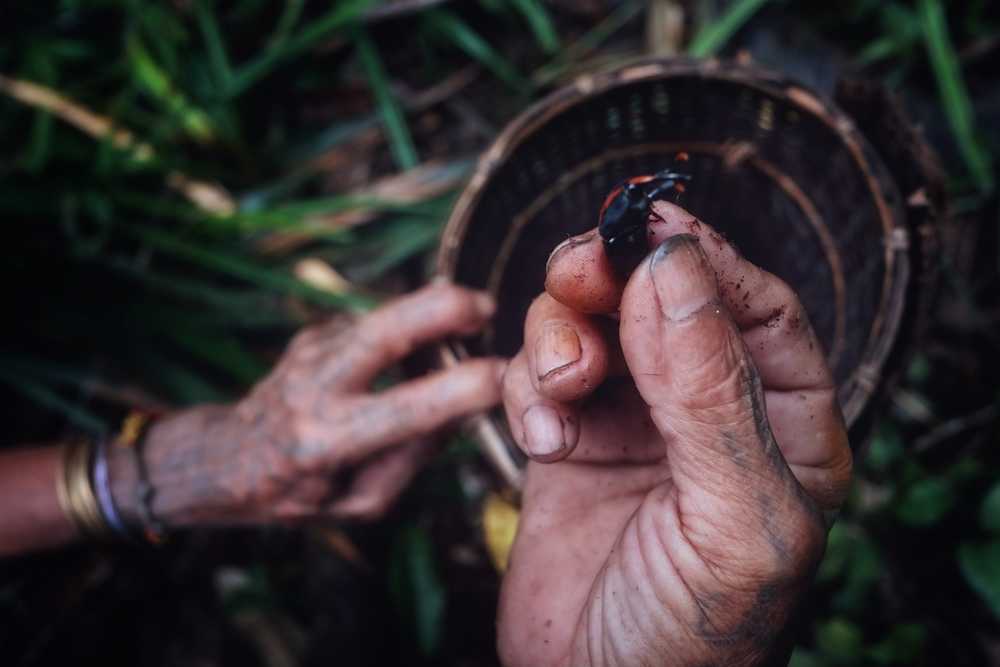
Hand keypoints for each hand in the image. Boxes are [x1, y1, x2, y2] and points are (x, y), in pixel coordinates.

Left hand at [110, 283, 504, 526]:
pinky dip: (403, 334)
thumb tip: (461, 408)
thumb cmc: (300, 492)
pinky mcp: (312, 333)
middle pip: (380, 332)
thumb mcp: (360, 502)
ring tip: (465, 321)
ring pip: (379, 317)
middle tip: (485, 307)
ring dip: (428, 311)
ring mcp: (308, 352)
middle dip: (439, 309)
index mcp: (327, 442)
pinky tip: (404, 356)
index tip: (506, 376)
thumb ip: (412, 457)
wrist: (226, 458)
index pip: (409, 410)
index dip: (466, 389)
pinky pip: (372, 327)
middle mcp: (314, 388)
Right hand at [497, 202, 852, 665]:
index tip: (649, 230)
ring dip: (562, 335)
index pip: (755, 307)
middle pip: (660, 298)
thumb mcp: (731, 520)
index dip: (704, 260)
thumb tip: (674, 269)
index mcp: (782, 425)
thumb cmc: (694, 638)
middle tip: (580, 272)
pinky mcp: (568, 441)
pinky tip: (540, 438)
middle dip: (613, 278)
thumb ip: (709, 393)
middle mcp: (706, 411)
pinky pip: (540, 374)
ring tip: (560, 389)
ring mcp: (632, 423)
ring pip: (591, 323)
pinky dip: (528, 388)